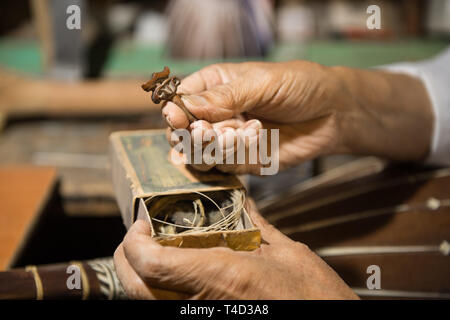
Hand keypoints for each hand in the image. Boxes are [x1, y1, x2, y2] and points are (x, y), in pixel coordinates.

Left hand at [113, 199, 357, 299]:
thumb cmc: (314, 295)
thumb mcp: (286, 253)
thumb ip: (258, 226)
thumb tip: (244, 202)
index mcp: (219, 277)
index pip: (150, 263)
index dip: (134, 243)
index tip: (140, 225)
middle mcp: (201, 304)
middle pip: (137, 288)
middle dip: (129, 259)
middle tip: (141, 237)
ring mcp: (202, 315)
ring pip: (146, 302)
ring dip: (141, 276)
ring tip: (155, 251)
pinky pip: (168, 307)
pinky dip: (160, 290)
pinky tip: (177, 273)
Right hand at [163, 61, 344, 174]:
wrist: (333, 113)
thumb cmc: (298, 86)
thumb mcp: (260, 83)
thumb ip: (223, 98)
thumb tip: (181, 107)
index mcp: (214, 87)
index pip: (181, 102)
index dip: (175, 113)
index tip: (175, 118)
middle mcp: (217, 115)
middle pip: (184, 134)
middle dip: (192, 136)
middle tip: (206, 132)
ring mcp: (228, 140)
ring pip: (201, 155)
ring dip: (215, 148)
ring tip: (239, 134)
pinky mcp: (243, 162)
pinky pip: (227, 167)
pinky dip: (236, 157)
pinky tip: (257, 138)